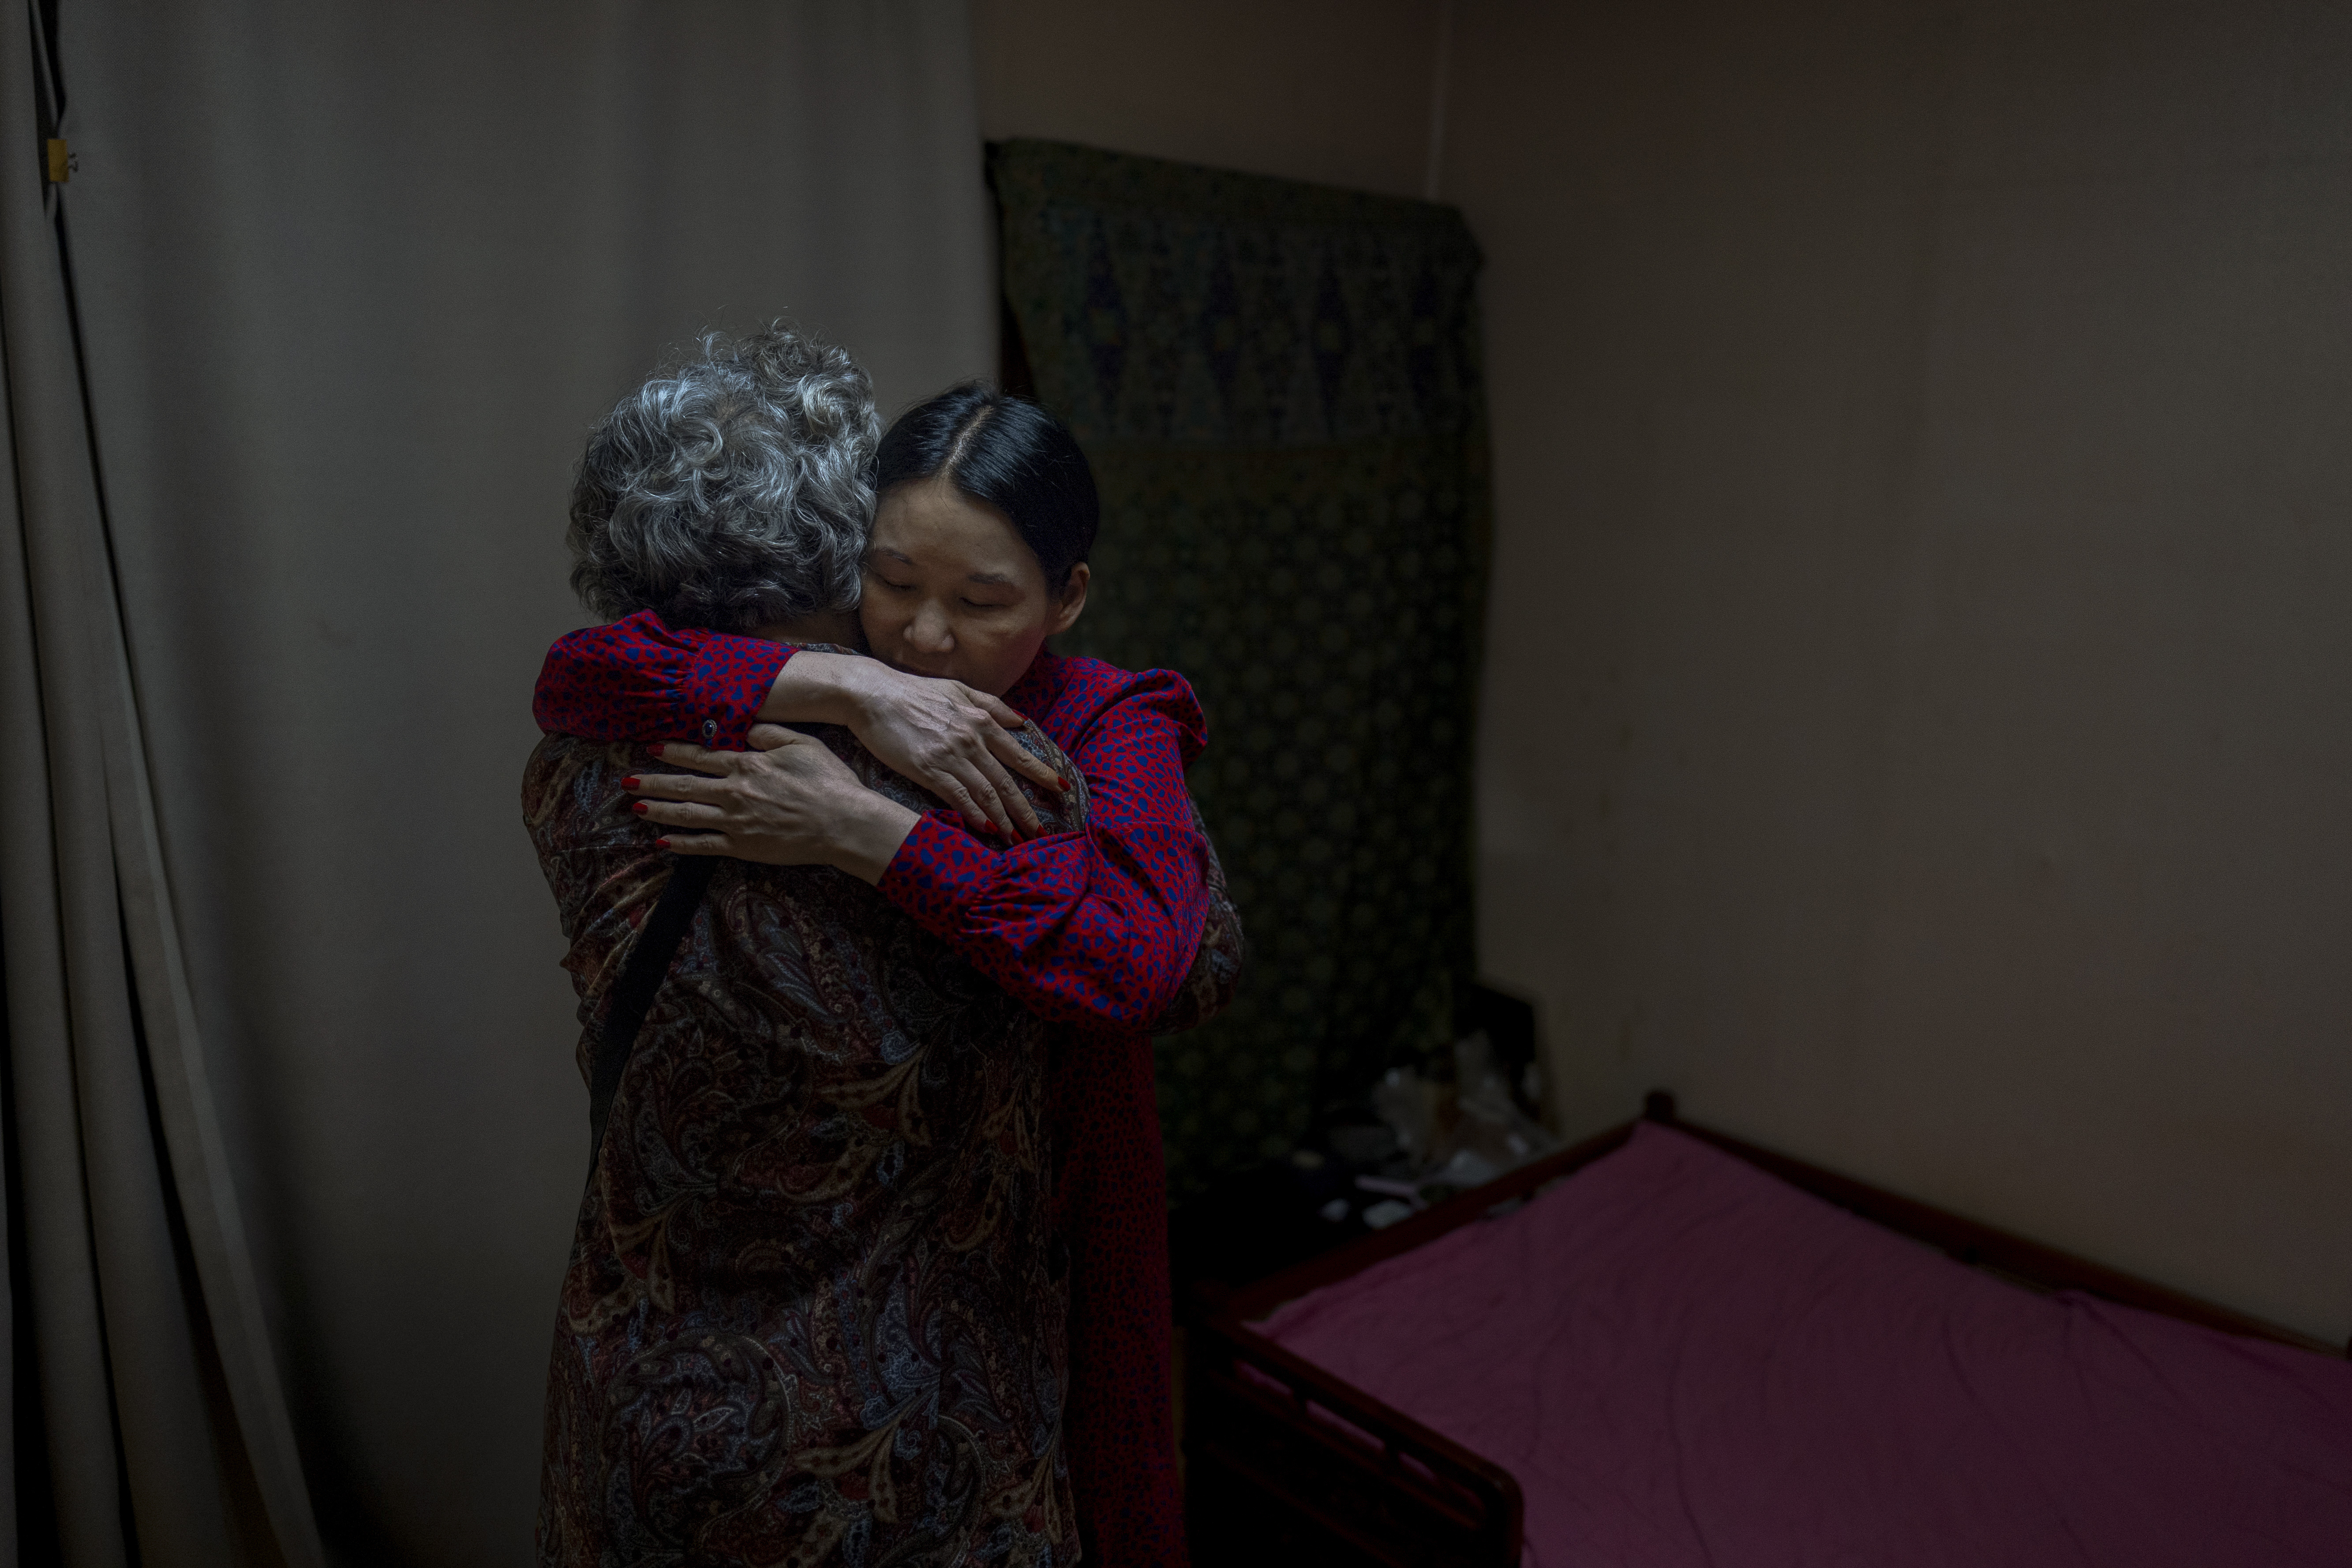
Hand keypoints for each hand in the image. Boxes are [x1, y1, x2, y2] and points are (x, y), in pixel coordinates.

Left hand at [625, 732, 919, 884]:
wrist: (844, 824)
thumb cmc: (829, 782)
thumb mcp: (803, 744)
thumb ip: (770, 733)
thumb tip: (744, 727)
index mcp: (748, 765)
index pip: (701, 756)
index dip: (673, 752)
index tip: (651, 748)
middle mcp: (734, 792)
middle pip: (684, 785)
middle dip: (652, 783)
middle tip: (626, 781)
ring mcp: (735, 822)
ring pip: (686, 814)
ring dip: (658, 810)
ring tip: (635, 807)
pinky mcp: (742, 847)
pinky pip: (703, 845)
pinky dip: (680, 844)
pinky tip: (662, 842)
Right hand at [763, 652, 1066, 839]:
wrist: (872, 693)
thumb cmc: (913, 691)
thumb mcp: (958, 689)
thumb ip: (991, 705)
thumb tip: (1021, 721)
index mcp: (981, 719)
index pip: (1020, 753)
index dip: (1043, 773)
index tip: (1062, 788)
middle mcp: (971, 739)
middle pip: (1006, 780)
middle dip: (1026, 809)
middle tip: (1042, 831)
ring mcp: (950, 755)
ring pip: (986, 793)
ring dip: (1003, 819)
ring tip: (1016, 838)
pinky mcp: (927, 768)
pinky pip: (957, 797)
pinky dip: (974, 814)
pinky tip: (985, 829)